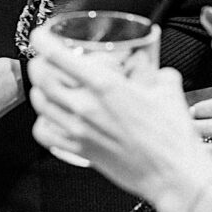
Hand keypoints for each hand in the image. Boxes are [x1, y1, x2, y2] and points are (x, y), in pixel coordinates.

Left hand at [28, 24, 211, 202]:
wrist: (174, 175)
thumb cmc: (173, 136)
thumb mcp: (168, 90)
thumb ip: (157, 73)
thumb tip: (156, 70)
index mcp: (105, 85)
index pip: (57, 55)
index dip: (42, 40)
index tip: (41, 36)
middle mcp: (86, 106)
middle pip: (41, 77)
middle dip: (38, 64)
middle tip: (43, 60)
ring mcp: (79, 130)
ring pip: (39, 103)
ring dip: (39, 90)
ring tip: (46, 86)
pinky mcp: (80, 150)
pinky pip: (44, 134)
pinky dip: (42, 122)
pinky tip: (51, 118)